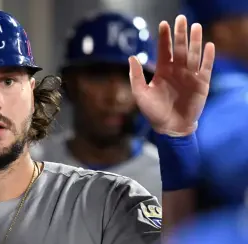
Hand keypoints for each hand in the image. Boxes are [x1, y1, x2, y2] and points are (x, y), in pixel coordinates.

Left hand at [129, 15, 214, 135]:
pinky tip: (209, 46)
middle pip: (179, 48)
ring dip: (195, 41)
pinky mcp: (201, 84)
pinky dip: (208, 57)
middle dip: (180, 34)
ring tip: (196, 27)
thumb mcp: (140, 94)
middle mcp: (177, 70)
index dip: (164, 37)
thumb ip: (135, 76)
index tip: (163, 24)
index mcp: (163, 70)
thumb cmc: (153, 112)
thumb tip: (131, 57)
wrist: (170, 128)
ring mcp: (189, 76)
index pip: (164, 50)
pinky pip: (206, 68)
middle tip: (181, 18)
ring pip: (193, 54)